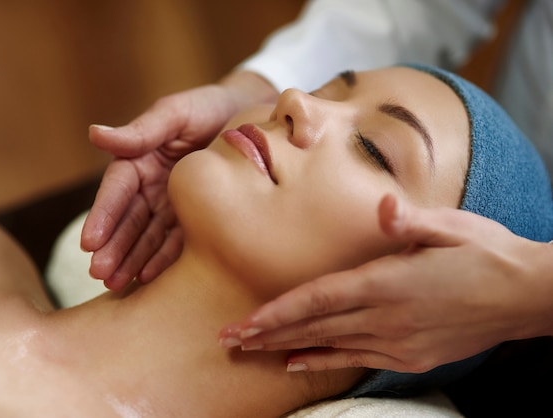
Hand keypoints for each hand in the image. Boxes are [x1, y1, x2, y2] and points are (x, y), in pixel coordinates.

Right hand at [81, 71, 277, 289]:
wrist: (252, 117)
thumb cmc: (209, 107)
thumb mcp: (176, 113)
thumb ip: (142, 130)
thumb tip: (94, 134)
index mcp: (140, 160)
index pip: (116, 191)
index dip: (102, 215)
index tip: (89, 242)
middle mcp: (151, 187)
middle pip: (128, 220)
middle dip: (113, 247)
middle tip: (100, 273)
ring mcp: (172, 206)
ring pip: (147, 237)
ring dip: (130, 260)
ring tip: (116, 284)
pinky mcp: (195, 219)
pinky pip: (177, 243)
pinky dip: (162, 260)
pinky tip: (149, 278)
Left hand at [219, 194, 552, 371]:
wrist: (528, 295)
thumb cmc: (487, 252)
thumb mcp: (451, 226)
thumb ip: (410, 221)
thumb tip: (383, 208)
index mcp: (388, 282)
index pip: (318, 298)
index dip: (277, 311)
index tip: (243, 322)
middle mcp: (387, 317)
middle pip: (314, 325)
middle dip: (268, 333)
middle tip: (228, 339)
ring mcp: (398, 342)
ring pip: (329, 345)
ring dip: (287, 347)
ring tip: (252, 350)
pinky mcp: (411, 356)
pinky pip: (356, 360)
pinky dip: (323, 361)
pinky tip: (298, 363)